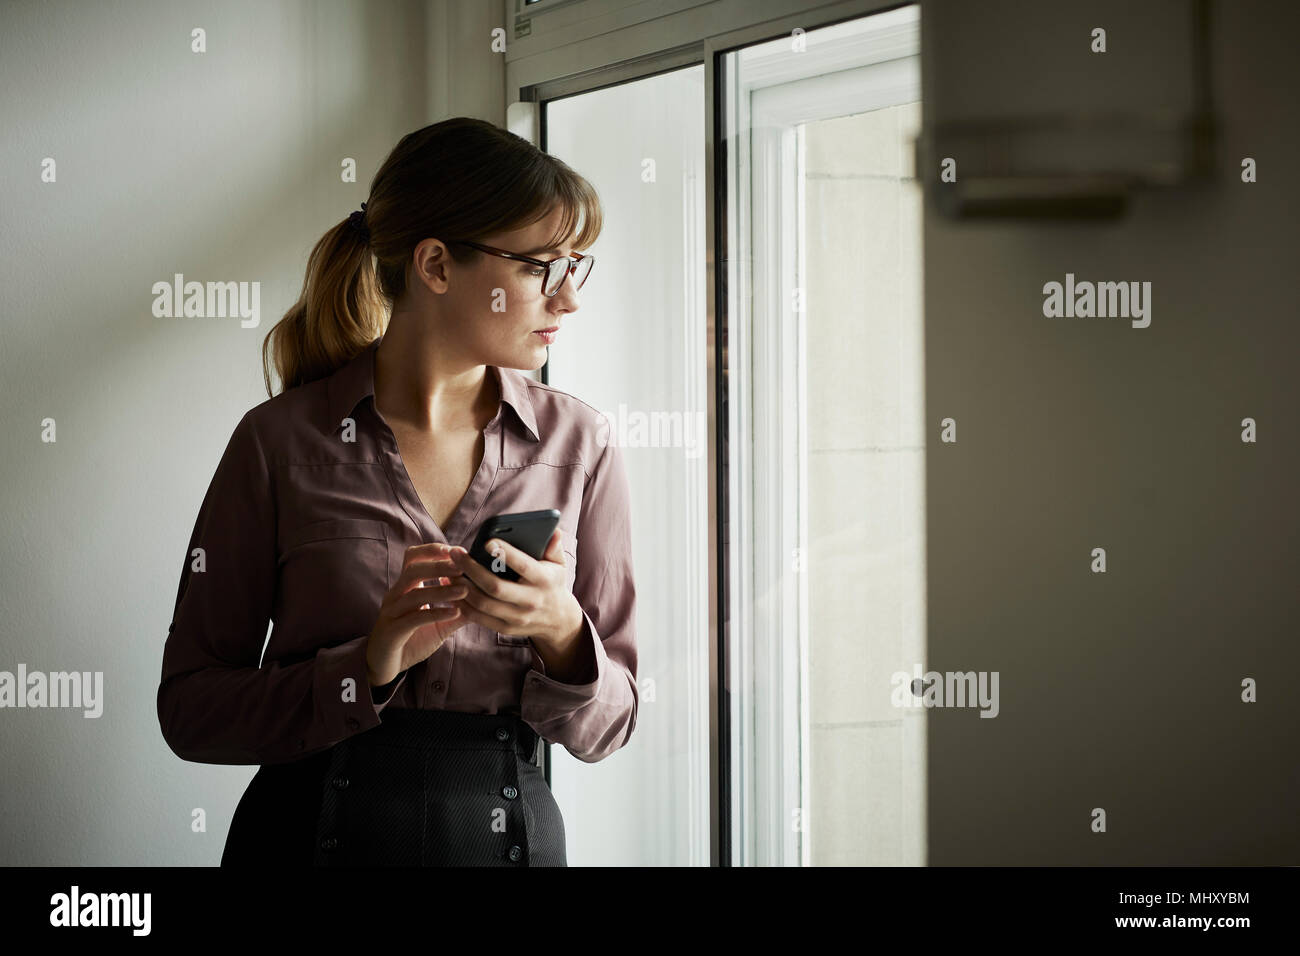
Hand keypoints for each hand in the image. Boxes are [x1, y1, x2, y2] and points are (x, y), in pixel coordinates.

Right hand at [365, 543, 472, 686]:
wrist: (384, 666)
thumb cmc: (412, 640)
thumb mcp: (439, 624)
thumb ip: (458, 611)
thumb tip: (483, 600)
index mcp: (405, 588)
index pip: (413, 558)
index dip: (433, 551)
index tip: (458, 552)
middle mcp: (396, 595)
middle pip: (413, 570)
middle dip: (439, 565)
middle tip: (463, 567)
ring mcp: (392, 612)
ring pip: (414, 593)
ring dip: (441, 590)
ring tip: (465, 590)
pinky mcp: (392, 631)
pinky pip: (414, 618)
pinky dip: (435, 613)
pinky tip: (454, 613)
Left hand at [447, 530, 582, 648]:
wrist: (558, 620)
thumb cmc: (552, 583)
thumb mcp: (559, 564)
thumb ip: (554, 547)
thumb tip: (554, 531)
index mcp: (544, 581)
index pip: (524, 566)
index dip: (506, 554)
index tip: (488, 542)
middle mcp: (531, 601)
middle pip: (495, 586)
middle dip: (471, 569)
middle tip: (455, 553)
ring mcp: (517, 617)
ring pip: (482, 603)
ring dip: (462, 587)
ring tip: (449, 570)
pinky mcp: (506, 628)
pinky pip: (478, 617)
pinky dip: (462, 604)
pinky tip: (453, 589)